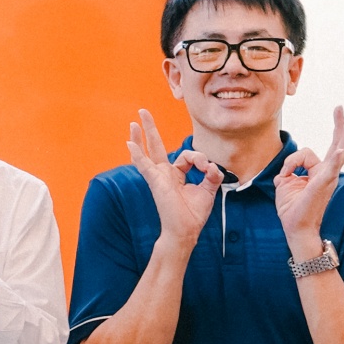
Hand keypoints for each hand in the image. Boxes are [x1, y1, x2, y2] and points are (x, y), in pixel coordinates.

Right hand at [128, 109, 224, 250]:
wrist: (185, 232)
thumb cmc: (193, 215)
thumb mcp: (208, 191)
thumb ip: (212, 176)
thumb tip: (213, 166)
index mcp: (177, 175)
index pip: (188, 156)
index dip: (200, 159)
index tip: (209, 169)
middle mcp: (165, 173)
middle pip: (156, 145)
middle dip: (150, 128)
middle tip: (143, 111)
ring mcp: (159, 176)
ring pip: (148, 151)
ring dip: (140, 135)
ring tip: (134, 121)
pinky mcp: (156, 181)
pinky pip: (144, 164)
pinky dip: (137, 153)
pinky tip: (129, 142)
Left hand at [275, 107, 343, 258]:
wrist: (297, 228)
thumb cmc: (293, 210)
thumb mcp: (285, 185)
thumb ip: (287, 172)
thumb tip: (285, 170)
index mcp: (318, 173)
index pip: (309, 153)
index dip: (292, 160)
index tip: (285, 172)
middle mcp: (328, 173)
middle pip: (337, 144)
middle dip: (338, 125)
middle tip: (341, 108)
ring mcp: (329, 177)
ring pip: (336, 150)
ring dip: (342, 134)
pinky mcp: (325, 182)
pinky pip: (333, 166)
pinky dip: (335, 157)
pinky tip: (340, 149)